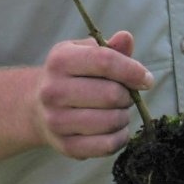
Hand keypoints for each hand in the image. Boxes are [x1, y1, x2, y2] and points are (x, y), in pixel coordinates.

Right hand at [33, 31, 153, 159]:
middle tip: (125, 96)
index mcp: (60, 60)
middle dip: (128, 96)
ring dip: (124, 117)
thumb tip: (126, 38)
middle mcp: (53, 90)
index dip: (133, 70)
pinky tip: (116, 129)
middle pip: (111, 95)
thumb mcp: (85, 54)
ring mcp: (56, 121)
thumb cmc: (72, 76)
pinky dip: (121, 137)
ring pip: (111, 121)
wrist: (36, 107)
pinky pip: (107, 145)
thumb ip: (110, 48)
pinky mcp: (65, 146)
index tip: (146, 79)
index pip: (105, 61)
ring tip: (117, 111)